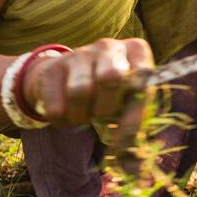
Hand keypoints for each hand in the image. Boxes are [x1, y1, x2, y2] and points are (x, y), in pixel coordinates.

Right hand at [21, 37, 153, 129]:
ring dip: (82, 116)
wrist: (66, 77)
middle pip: (110, 77)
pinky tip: (68, 115)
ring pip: (80, 91)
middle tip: (102, 119)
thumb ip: (135, 115)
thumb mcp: (127, 97)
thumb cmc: (108, 92)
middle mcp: (109, 46)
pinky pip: (57, 105)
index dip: (136, 112)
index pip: (142, 77)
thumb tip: (132, 149)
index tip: (126, 138)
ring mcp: (80, 53)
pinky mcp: (53, 68)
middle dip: (106, 108)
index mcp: (135, 50)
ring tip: (84, 117)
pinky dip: (63, 120)